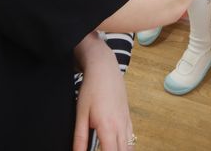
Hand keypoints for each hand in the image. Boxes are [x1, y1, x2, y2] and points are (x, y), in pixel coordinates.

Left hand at [73, 33, 133, 150]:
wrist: (104, 68)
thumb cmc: (91, 89)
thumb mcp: (81, 114)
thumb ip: (79, 138)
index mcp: (108, 127)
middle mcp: (121, 127)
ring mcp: (126, 121)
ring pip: (129, 148)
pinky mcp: (128, 117)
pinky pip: (130, 138)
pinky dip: (127, 148)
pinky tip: (120, 149)